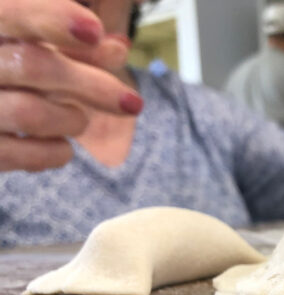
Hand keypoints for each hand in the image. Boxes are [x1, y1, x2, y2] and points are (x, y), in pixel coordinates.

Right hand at [0, 0, 141, 171]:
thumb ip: (77, 50)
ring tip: (78, 120)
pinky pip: (25, 156)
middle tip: (133, 104)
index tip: (94, 31)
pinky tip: (60, 145)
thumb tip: (120, 49)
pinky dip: (57, 152)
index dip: (54, 18)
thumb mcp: (41, 54)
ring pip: (30, 113)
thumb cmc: (14, 77)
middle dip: (92, 86)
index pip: (14, 14)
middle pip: (32, 66)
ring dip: (73, 120)